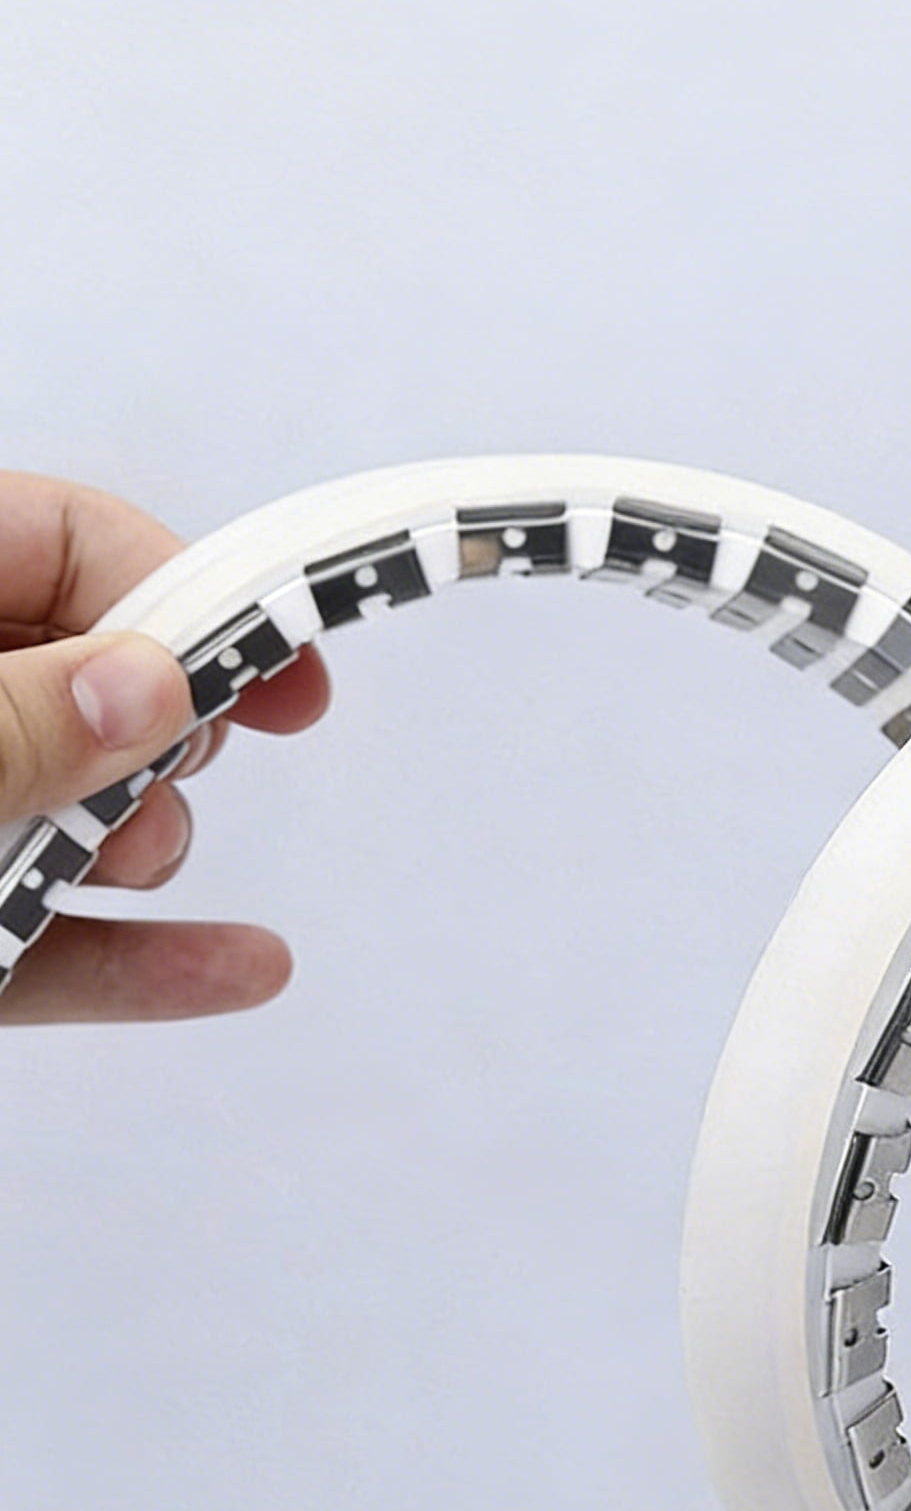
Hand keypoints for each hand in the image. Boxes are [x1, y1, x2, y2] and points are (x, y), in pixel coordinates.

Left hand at [0, 471, 329, 1023]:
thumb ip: (14, 719)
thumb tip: (152, 683)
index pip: (62, 539)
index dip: (180, 591)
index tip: (284, 671)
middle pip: (83, 672)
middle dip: (162, 724)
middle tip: (186, 764)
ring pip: (70, 806)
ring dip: (147, 838)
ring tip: (151, 865)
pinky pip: (45, 938)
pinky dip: (136, 961)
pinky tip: (246, 971)